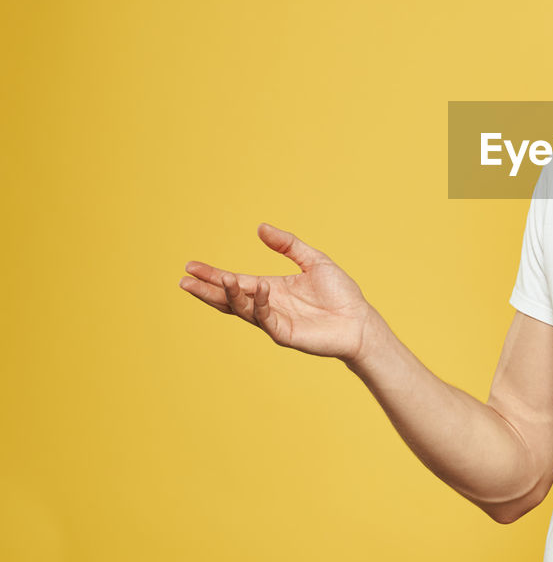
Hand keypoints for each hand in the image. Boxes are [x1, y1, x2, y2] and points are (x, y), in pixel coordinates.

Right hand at [179, 223, 379, 361]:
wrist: (359, 320)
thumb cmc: (339, 293)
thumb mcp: (313, 260)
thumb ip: (288, 245)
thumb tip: (260, 228)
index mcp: (270, 289)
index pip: (235, 281)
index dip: (213, 275)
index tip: (191, 266)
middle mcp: (267, 305)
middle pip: (230, 298)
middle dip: (207, 290)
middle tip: (184, 280)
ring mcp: (274, 321)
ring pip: (243, 309)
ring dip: (229, 295)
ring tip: (220, 279)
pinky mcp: (285, 333)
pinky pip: (266, 318)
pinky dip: (259, 303)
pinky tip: (256, 288)